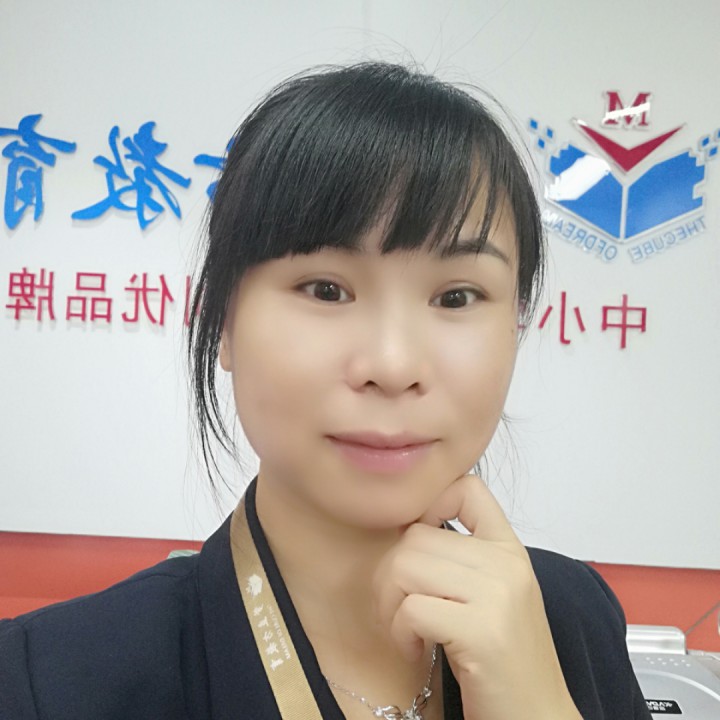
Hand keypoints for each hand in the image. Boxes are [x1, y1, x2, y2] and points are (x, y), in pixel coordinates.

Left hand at [372, 475, 581, 719]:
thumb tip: (406, 530)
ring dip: (391, 604)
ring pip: (405, 565)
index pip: (466, 487)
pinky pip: (410, 609)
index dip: (428, 506)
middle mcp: (507, 564)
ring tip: (409, 630)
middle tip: (399, 609)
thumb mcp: (492, 595)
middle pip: (415, 535)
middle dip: (390, 575)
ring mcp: (497, 595)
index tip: (418, 548)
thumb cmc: (504, 662)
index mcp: (509, 550)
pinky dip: (400, 632)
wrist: (539, 718)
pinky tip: (417, 650)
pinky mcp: (482, 631)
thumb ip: (461, 559)